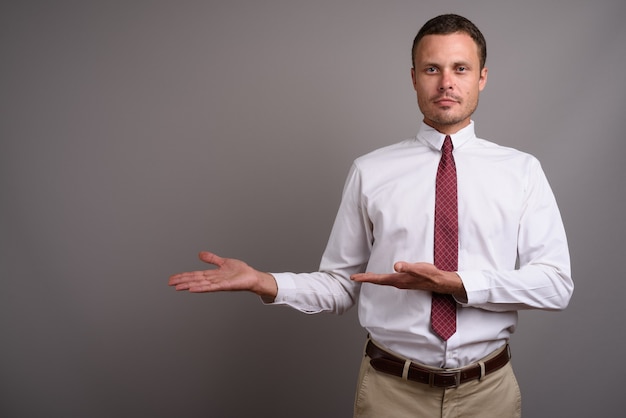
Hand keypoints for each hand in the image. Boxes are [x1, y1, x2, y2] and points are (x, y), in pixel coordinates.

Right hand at [168, 251, 277, 299]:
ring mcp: (218, 283)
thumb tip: (200, 254)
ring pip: (200, 284)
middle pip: (195, 280)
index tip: (172, 278)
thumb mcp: (223, 262)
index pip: (194, 275)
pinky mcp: (225, 285)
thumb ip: (212, 259)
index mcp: (212, 274)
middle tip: (170, 283)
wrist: (252, 277)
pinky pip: (211, 287)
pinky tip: (193, 289)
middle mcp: (213, 280)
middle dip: (182, 281)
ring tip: (178, 287)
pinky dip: (201, 288)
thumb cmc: (240, 272)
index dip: (183, 276)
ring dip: (189, 285)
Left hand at [351, 261, 466, 300]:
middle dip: (366, 279)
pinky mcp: (405, 281)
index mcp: (398, 280)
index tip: (354, 278)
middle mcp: (397, 283)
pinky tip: (381, 277)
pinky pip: (389, 280)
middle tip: (354, 277)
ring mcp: (401, 283)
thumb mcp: (419, 268)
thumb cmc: (430, 275)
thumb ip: (408, 267)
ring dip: (373, 279)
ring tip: (364, 276)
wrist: (440, 282)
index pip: (378, 279)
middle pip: (378, 281)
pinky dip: (381, 278)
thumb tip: (396, 266)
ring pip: (383, 281)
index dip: (365, 278)